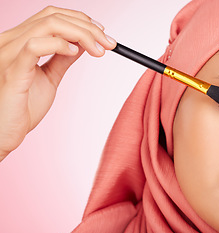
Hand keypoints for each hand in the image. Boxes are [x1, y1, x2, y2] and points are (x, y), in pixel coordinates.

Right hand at [0, 6, 115, 160]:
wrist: (6, 133)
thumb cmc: (23, 106)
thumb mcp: (49, 77)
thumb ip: (62, 59)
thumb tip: (81, 44)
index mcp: (19, 41)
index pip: (51, 15)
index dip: (80, 19)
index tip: (102, 33)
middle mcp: (11, 41)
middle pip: (53, 16)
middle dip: (87, 27)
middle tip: (109, 43)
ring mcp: (9, 54)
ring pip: (48, 26)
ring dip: (81, 34)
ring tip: (98, 50)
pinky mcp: (12, 71)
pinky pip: (35, 46)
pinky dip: (59, 45)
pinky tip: (75, 53)